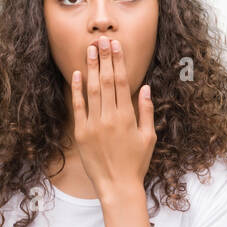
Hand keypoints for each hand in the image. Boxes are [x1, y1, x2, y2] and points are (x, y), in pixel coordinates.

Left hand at [71, 34, 155, 196]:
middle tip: (102, 40)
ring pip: (91, 90)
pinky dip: (77, 90)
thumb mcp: (149, 137)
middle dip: (104, 59)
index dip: (118, 62)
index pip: (121, 82)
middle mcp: (109, 117)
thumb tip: (146, 87)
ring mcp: (93, 125)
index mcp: (127, 117)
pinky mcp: (81, 133)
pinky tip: (77, 74)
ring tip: (89, 50)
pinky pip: (78, 107)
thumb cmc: (136, 163)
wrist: (118, 186)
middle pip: (106, 81)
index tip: (115, 46)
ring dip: (90, 68)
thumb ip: (146, 111)